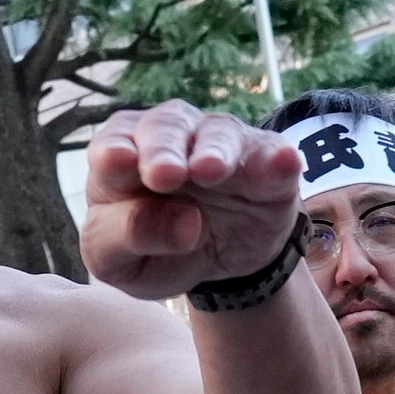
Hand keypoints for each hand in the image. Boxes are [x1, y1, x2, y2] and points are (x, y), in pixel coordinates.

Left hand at [78, 105, 306, 302]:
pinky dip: (276, 158)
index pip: (112, 144)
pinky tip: (283, 161)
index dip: (114, 151)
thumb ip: (126, 239)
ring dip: (215, 151)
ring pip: (218, 134)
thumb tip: (183, 223)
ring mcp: (221, 145)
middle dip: (164, 149)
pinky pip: (272, 154)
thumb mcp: (122, 264)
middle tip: (165, 174)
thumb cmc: (155, 252)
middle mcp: (171, 139)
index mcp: (122, 158)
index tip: (117, 162)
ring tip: (210, 171)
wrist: (216, 266)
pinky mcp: (265, 162)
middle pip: (164, 128)